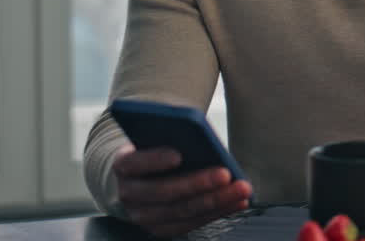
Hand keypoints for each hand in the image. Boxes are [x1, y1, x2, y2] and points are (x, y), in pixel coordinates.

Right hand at [111, 143, 253, 237]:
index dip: (155, 160)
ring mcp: (143, 215)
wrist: (138, 175)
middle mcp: (128, 194)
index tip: (178, 154)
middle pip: (163, 192)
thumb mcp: (158, 137)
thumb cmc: (155, 149)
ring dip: (215, 201)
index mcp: (123, 164)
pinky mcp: (160, 228)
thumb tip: (201, 139)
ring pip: (181, 211)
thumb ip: (173, 136)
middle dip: (197, 183)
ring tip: (241, 188)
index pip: (135, 162)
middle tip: (225, 173)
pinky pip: (190, 224)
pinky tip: (238, 201)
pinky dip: (217, 213)